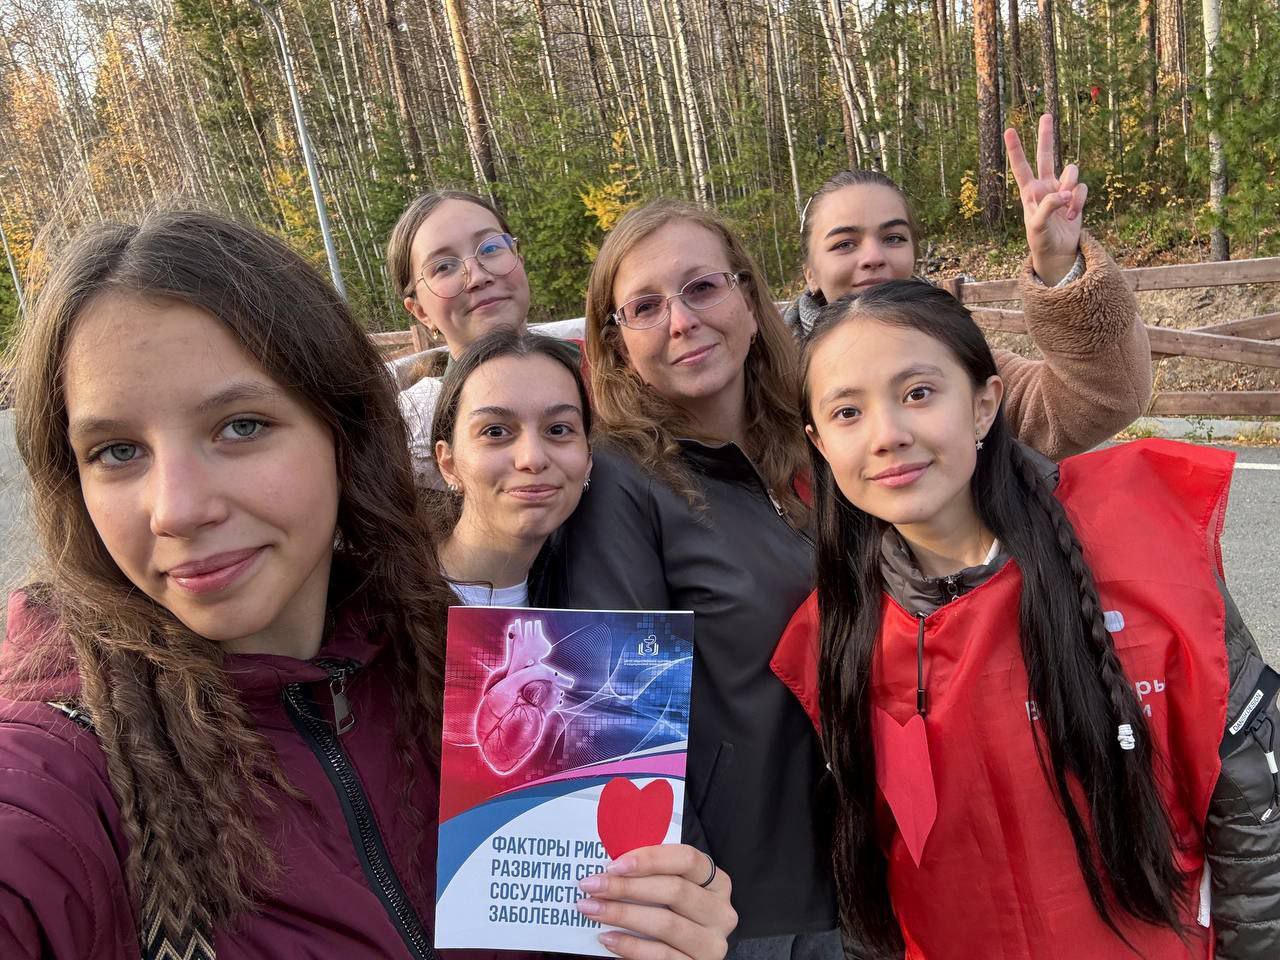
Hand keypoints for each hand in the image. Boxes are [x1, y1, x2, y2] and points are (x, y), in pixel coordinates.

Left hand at [575, 844, 736, 959]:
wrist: (680, 957)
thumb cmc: (672, 914)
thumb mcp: (670, 890)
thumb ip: (652, 875)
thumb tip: (610, 866)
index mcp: (717, 882)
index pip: (687, 859)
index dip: (651, 858)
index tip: (614, 864)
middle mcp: (720, 912)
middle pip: (674, 891)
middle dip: (627, 887)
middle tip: (592, 885)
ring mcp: (712, 943)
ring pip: (666, 923)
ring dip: (622, 915)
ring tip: (591, 909)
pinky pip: (660, 955)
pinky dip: (630, 945)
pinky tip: (607, 938)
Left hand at [1005, 113, 1086, 284]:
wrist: (1057, 251)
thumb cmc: (1040, 240)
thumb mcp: (1037, 225)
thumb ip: (1047, 207)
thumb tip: (1063, 192)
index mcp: (1029, 191)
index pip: (1021, 167)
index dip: (1016, 149)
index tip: (1009, 130)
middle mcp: (1045, 185)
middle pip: (1046, 155)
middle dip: (1046, 136)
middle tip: (1046, 115)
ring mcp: (1061, 189)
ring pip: (1071, 171)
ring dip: (1071, 188)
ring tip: (1065, 209)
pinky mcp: (1075, 196)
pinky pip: (1082, 189)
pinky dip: (1079, 202)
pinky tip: (1072, 216)